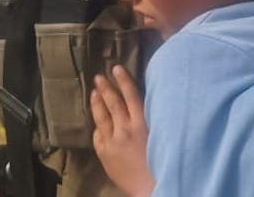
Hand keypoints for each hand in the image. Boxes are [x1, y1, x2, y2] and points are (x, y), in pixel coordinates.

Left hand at [91, 66, 153, 196]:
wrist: (149, 186)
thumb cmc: (159, 160)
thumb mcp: (158, 134)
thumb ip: (147, 120)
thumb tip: (137, 106)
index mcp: (142, 123)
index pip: (131, 95)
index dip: (123, 80)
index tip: (116, 68)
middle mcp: (125, 129)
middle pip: (113, 103)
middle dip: (105, 88)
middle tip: (99, 77)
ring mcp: (112, 141)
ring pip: (101, 117)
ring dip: (97, 102)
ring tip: (94, 92)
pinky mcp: (104, 153)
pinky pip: (98, 135)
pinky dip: (98, 127)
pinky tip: (97, 122)